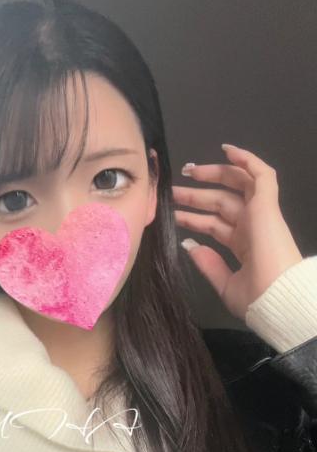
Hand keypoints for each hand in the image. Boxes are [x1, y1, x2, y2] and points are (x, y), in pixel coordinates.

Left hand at [172, 143, 302, 321]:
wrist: (277, 300)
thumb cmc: (256, 301)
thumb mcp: (226, 285)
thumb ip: (209, 265)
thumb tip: (190, 246)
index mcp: (244, 247)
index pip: (216, 225)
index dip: (195, 218)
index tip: (173, 213)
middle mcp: (252, 227)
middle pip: (221, 203)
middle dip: (196, 195)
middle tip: (173, 190)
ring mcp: (261, 215)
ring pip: (237, 185)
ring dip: (214, 174)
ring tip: (188, 170)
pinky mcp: (268, 207)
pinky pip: (261, 175)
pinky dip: (247, 160)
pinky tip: (227, 150)